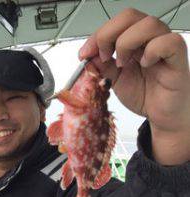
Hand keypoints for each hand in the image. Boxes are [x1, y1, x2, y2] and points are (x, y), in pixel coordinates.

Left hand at [79, 8, 189, 164]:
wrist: (160, 114)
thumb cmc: (143, 94)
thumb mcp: (112, 80)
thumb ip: (100, 66)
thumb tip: (86, 56)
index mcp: (132, 40)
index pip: (114, 23)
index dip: (97, 35)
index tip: (84, 54)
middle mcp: (149, 38)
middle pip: (129, 16)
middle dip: (108, 35)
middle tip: (103, 57)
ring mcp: (164, 45)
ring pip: (149, 24)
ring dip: (127, 42)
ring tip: (122, 63)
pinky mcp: (177, 58)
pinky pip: (169, 42)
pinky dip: (152, 51)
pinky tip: (145, 64)